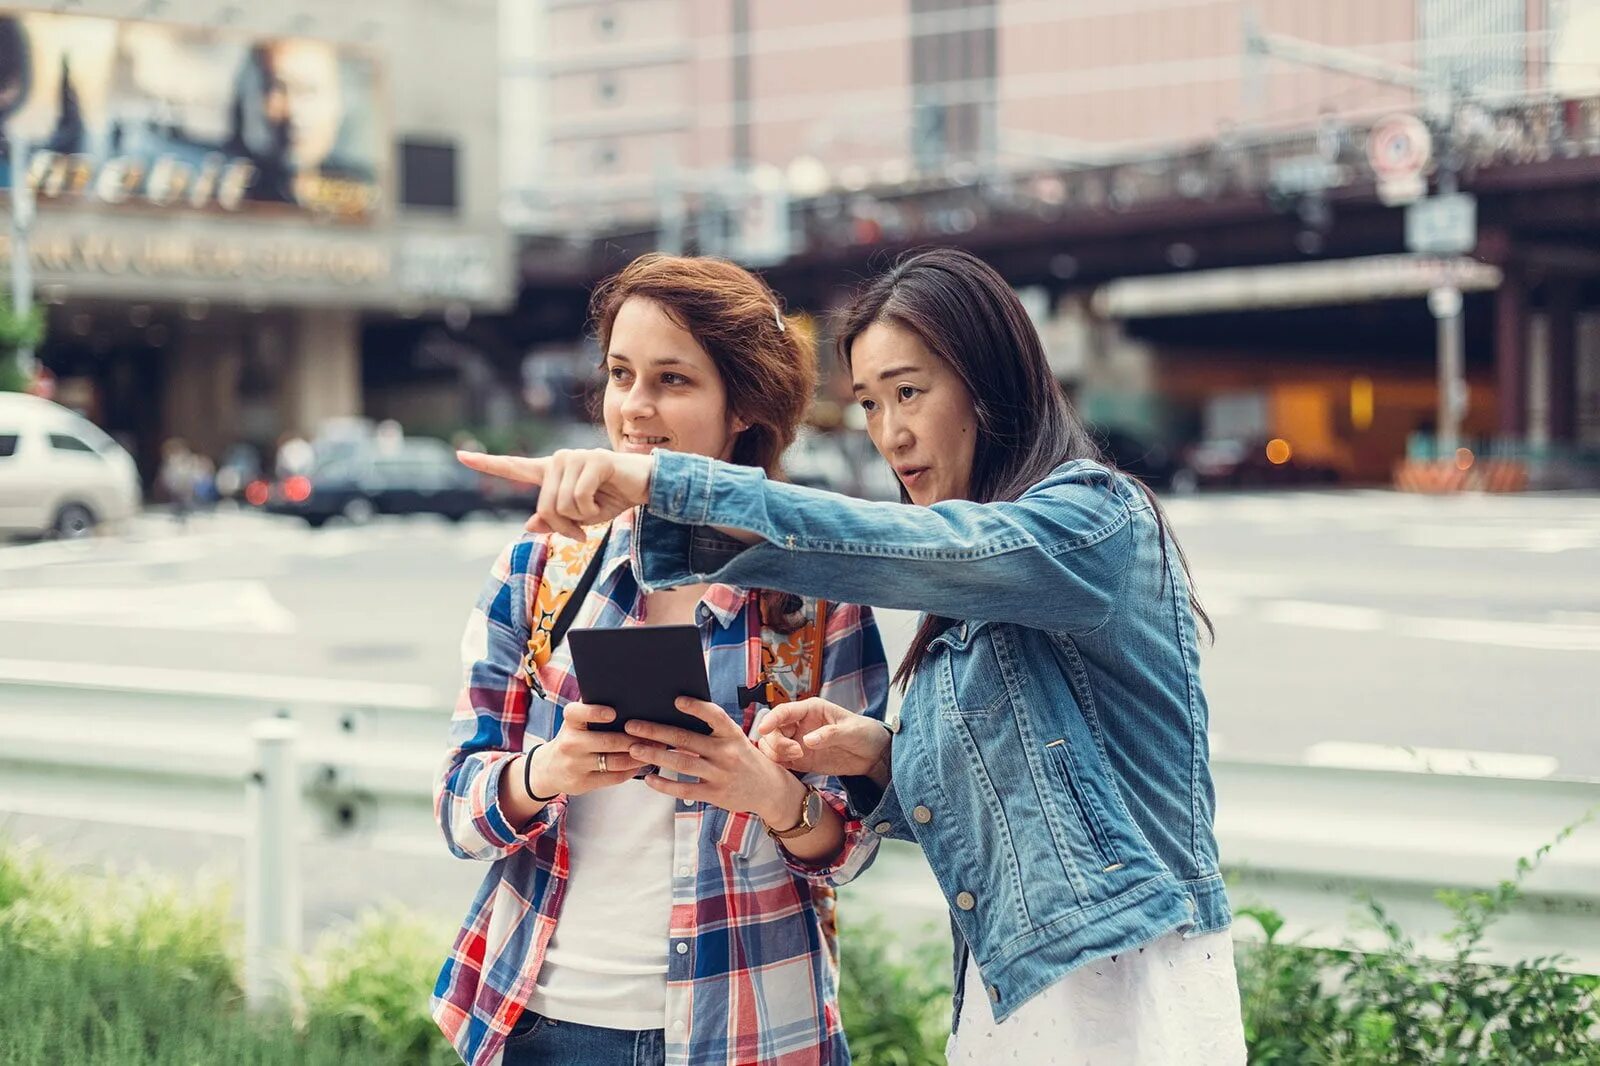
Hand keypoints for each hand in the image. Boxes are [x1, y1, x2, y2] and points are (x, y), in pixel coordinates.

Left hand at [457, 448, 652, 540]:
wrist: (644, 487)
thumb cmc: (613, 498)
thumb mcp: (580, 518)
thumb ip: (554, 521)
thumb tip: (530, 525)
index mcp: (552, 471)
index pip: (514, 467)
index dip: (486, 464)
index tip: (460, 454)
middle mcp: (559, 459)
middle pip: (544, 508)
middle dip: (565, 526)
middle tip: (583, 529)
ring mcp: (575, 457)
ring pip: (561, 506)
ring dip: (582, 518)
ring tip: (598, 506)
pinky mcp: (592, 460)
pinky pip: (579, 499)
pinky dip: (593, 510)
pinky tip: (606, 498)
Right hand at [525, 702, 648, 797]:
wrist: (549, 768)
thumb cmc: (573, 738)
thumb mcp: (576, 723)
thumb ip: (594, 711)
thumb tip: (630, 699)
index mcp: (570, 723)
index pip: (577, 713)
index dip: (595, 713)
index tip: (613, 713)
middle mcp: (570, 743)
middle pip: (607, 741)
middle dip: (634, 739)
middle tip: (655, 736)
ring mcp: (575, 765)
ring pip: (614, 761)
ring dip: (638, 756)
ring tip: (655, 750)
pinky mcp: (582, 783)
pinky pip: (613, 777)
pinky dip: (631, 771)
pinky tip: (641, 764)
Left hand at [624, 697, 803, 825]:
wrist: (769, 789)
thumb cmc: (744, 758)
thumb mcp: (735, 739)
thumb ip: (711, 731)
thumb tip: (674, 715)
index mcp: (732, 734)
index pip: (714, 715)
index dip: (696, 707)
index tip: (675, 700)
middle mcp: (727, 752)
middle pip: (686, 739)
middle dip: (656, 731)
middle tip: (632, 726)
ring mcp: (720, 774)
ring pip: (682, 763)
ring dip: (655, 755)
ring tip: (633, 749)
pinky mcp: (715, 795)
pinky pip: (685, 789)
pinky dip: (665, 784)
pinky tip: (649, 778)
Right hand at [756, 698, 891, 781]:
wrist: (873, 755)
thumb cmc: (865, 733)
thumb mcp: (852, 731)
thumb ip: (830, 734)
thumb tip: (807, 740)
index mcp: (811, 710)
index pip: (784, 711)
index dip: (771, 719)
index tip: (763, 729)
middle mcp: (800, 725)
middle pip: (773, 731)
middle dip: (777, 742)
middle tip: (796, 753)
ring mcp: (798, 743)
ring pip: (772, 747)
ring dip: (776, 754)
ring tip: (797, 760)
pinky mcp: (801, 761)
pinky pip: (781, 763)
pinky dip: (778, 766)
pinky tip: (789, 770)